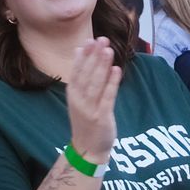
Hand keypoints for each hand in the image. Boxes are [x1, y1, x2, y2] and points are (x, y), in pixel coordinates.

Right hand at [65, 37, 120, 159]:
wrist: (87, 149)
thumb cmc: (85, 120)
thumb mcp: (79, 98)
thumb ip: (81, 76)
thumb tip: (80, 51)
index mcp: (72, 94)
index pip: (76, 71)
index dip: (83, 56)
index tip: (88, 40)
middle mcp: (78, 100)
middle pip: (86, 75)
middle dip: (94, 57)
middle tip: (101, 40)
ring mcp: (89, 109)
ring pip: (95, 84)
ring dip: (102, 66)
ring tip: (108, 50)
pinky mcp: (101, 117)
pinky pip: (107, 98)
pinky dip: (112, 83)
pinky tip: (117, 70)